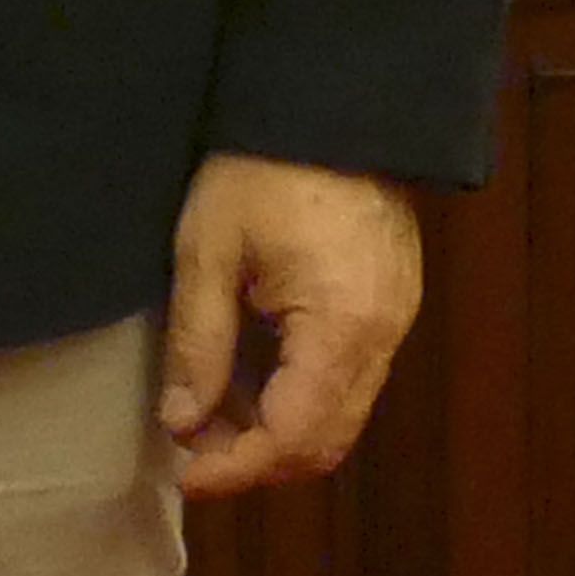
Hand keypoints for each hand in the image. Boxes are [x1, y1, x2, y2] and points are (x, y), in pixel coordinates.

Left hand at [161, 154, 419, 494]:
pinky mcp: (389, 308)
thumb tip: (181, 424)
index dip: (235, 467)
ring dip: (275, 430)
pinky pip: (348, 381)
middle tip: (189, 446)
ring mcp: (393, 325)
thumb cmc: (260, 169)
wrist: (329, 105)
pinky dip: (298, 397)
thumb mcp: (208, 251)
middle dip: (254, 458)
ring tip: (206, 411)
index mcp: (341, 328)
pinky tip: (247, 377)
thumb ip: (199, 343)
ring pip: (338, 417)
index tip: (181, 470)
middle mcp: (381, 340)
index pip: (294, 438)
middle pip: (325, 442)